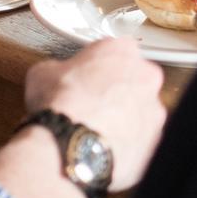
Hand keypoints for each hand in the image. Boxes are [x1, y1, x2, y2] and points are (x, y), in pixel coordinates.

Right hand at [24, 38, 165, 190]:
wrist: (72, 147)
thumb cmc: (62, 108)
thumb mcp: (43, 73)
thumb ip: (57, 68)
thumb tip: (53, 75)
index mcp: (121, 50)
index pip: (113, 50)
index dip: (96, 66)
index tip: (86, 76)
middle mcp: (145, 76)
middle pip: (132, 79)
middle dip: (114, 91)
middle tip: (90, 103)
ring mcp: (153, 109)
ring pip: (139, 110)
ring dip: (122, 117)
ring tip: (94, 129)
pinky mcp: (154, 140)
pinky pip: (140, 138)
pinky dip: (125, 142)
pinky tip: (103, 147)